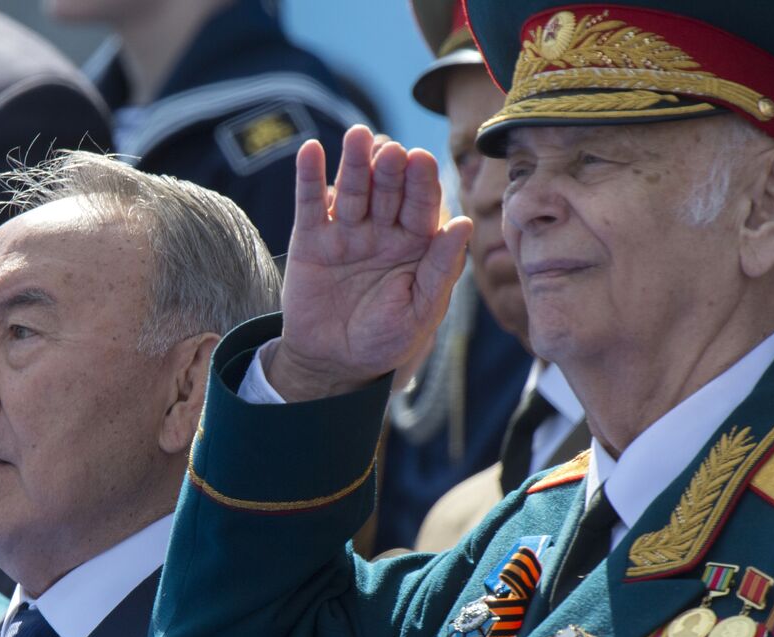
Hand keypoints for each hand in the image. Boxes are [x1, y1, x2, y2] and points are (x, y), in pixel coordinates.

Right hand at [267, 125, 471, 401]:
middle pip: (388, 189)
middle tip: (390, 150)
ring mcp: (347, 230)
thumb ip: (441, 267)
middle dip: (390, 168)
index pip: (423, 205)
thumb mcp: (421, 311)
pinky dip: (309, 176)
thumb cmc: (386, 339)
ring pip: (352, 189)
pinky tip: (310, 150)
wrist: (335, 363)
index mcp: (417, 243)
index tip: (422, 160)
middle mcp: (384, 229)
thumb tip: (464, 223)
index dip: (422, 183)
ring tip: (357, 136)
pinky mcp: (311, 238)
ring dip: (353, 161)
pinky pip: (311, 202)